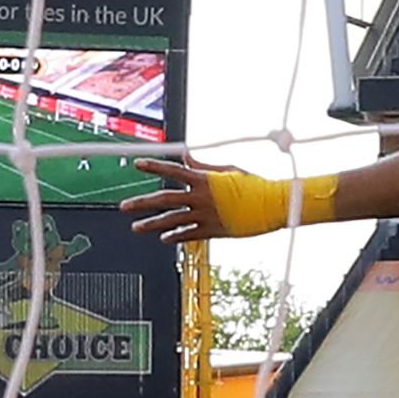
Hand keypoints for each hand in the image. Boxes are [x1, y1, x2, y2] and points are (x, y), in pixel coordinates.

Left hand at [125, 154, 271, 243]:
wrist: (274, 205)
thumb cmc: (255, 186)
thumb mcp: (229, 171)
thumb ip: (204, 167)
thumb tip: (187, 159)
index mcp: (204, 180)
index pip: (173, 171)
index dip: (154, 167)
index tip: (138, 164)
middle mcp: (201, 198)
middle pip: (164, 199)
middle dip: (142, 203)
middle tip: (124, 206)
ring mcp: (206, 216)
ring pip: (171, 220)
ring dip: (151, 224)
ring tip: (136, 227)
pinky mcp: (213, 230)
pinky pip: (188, 234)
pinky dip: (174, 236)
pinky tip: (163, 238)